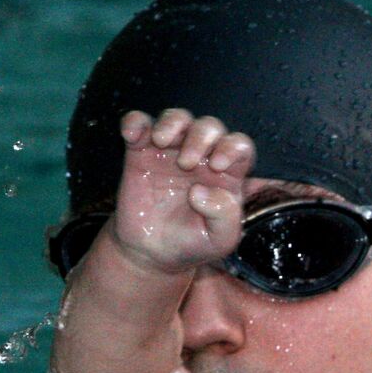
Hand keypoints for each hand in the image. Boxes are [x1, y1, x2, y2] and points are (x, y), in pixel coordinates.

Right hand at [112, 108, 254, 272]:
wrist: (151, 254)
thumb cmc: (191, 244)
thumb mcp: (219, 240)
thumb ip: (224, 216)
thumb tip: (202, 190)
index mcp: (226, 175)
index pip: (239, 146)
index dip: (231, 147)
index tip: (217, 165)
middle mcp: (201, 157)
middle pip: (209, 127)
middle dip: (200, 137)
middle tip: (186, 163)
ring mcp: (171, 151)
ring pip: (177, 118)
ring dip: (172, 123)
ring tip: (161, 142)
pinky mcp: (141, 152)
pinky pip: (139, 124)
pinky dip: (135, 122)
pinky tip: (133, 134)